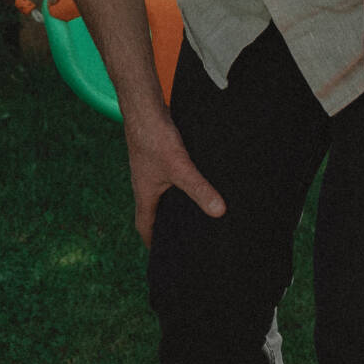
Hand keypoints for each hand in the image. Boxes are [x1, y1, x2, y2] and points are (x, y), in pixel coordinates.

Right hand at [122, 103, 224, 242]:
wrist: (144, 107)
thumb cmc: (154, 138)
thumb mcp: (180, 167)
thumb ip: (199, 189)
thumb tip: (219, 212)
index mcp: (144, 193)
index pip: (144, 225)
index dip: (152, 242)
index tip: (163, 256)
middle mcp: (144, 183)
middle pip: (153, 211)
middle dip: (165, 226)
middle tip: (184, 239)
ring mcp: (151, 169)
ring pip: (161, 193)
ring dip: (173, 204)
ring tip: (195, 213)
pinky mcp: (158, 155)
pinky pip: (168, 177)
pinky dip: (179, 185)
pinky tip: (196, 181)